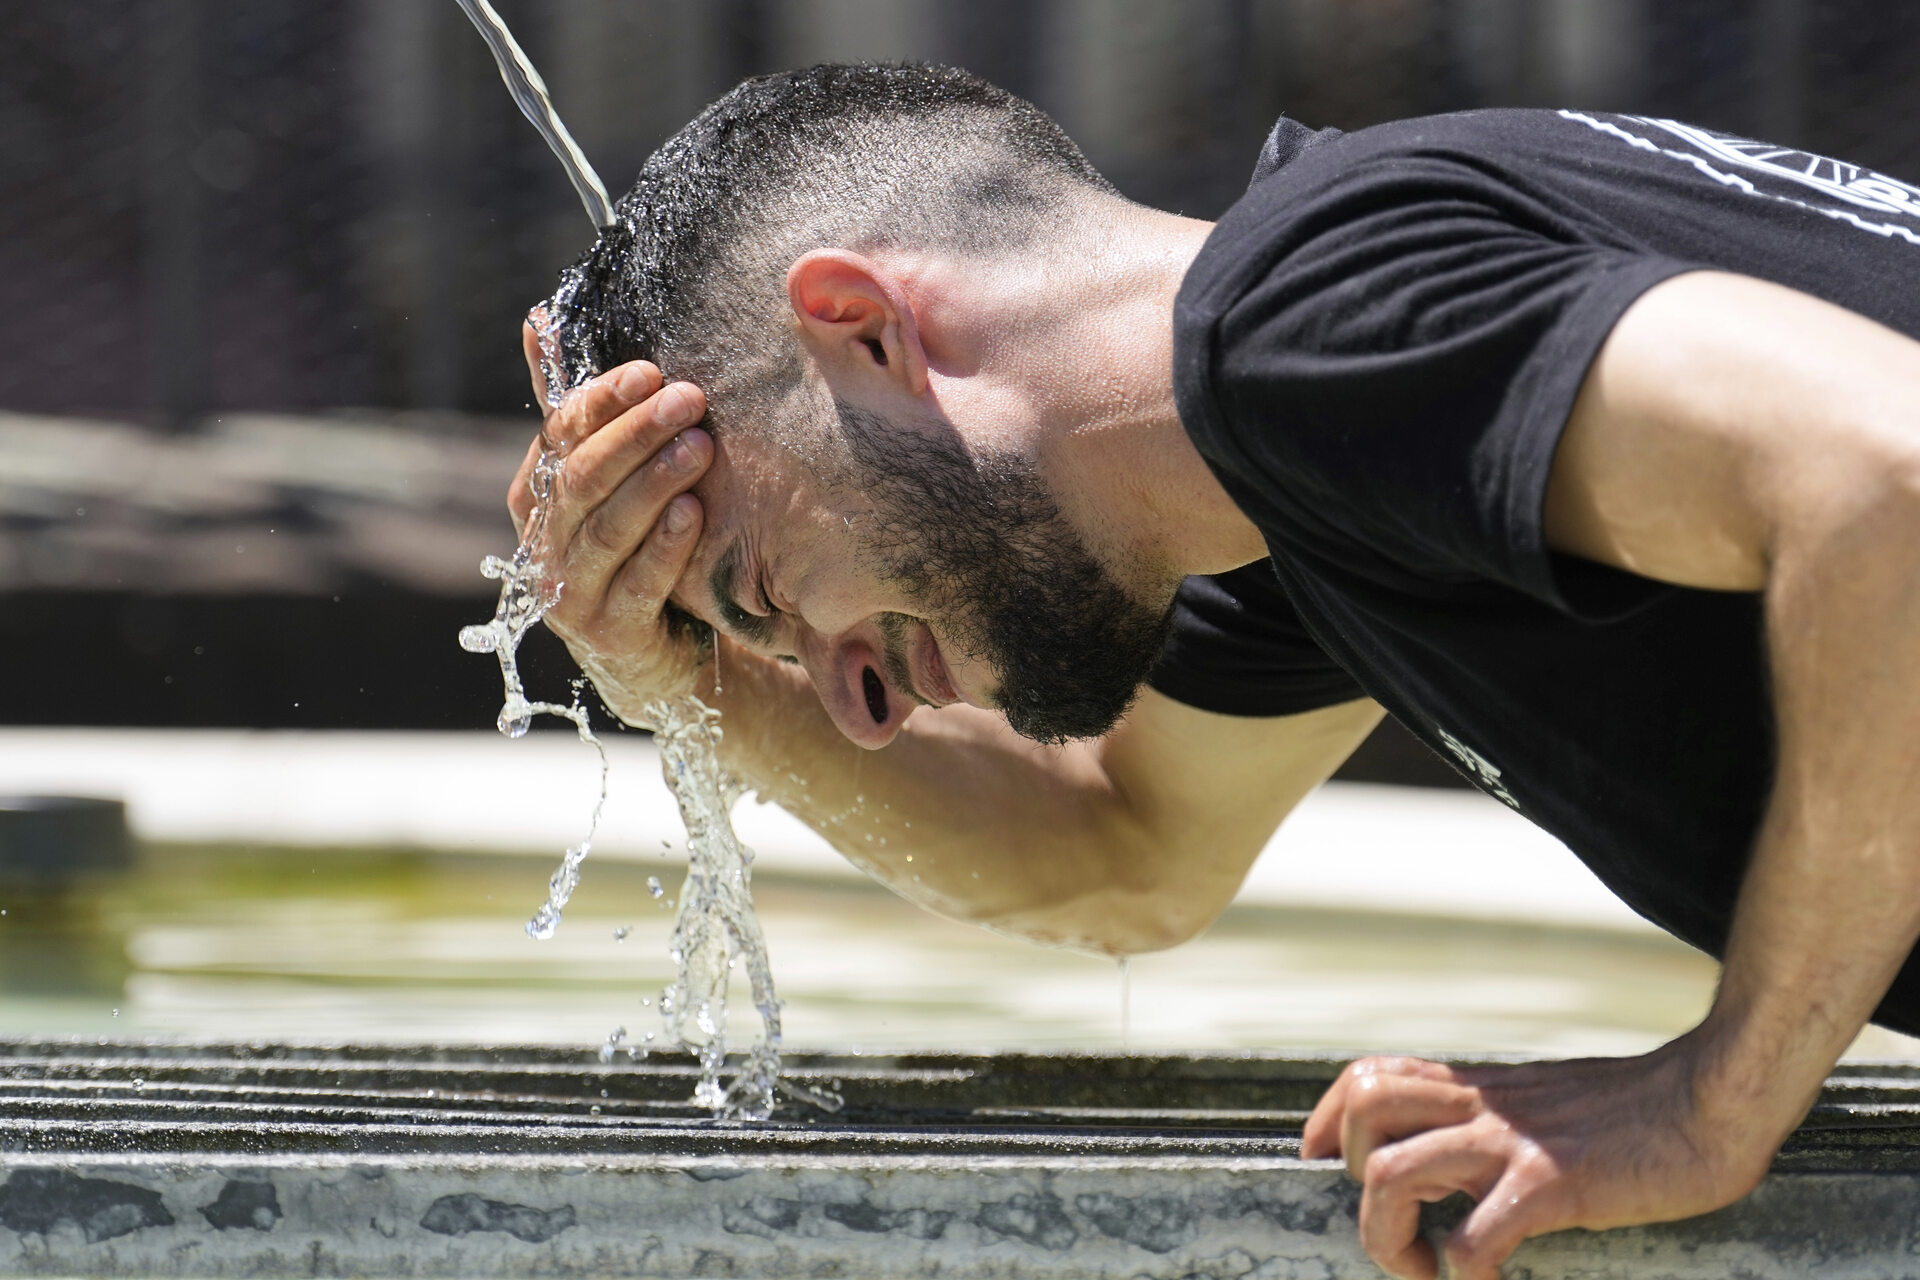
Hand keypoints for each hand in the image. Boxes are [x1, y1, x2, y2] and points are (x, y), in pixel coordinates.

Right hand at [509, 322, 712, 725]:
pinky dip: (665, 547)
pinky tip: (694, 514)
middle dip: (636, 435)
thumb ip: (579, 411)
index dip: (600, 402)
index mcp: (537, 498)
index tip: (648, 370)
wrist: (654, 654)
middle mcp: (544, 546)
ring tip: (699, 447)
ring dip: (655, 483)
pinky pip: (638, 586)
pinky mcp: (610, 637)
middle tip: (688, 399)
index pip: (559, 437)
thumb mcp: (607, 479)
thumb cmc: (634, 548)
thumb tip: (538, 318)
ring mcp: (572, 596)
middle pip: (584, 479)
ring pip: (609, 528)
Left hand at [1300, 1041, 1777, 1278]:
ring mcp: (1511, 1142)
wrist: (1713, 1103)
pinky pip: (1474, 1237)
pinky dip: (1466, 1275)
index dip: (1326, 1120)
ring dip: (1389, 1235)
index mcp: (1477, 1089)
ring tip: (1428, 1270)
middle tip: (1395, 1225)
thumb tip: (1464, 1153)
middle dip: (1348, 1176)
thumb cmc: (1638, 1115)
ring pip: (1389, 1172)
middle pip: (1361, 1110)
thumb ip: (1498, 1117)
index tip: (1320, 1162)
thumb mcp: (1545, 1101)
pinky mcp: (1552, 1184)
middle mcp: (1482, 1106)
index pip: (1368, 1076)